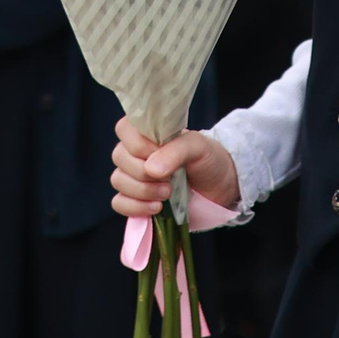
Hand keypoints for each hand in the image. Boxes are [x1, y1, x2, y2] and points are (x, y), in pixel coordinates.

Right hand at [110, 116, 240, 219]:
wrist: (220, 186)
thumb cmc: (208, 159)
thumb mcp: (198, 147)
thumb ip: (175, 151)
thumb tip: (150, 168)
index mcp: (147, 131)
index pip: (123, 129)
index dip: (139, 145)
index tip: (159, 153)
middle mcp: (135, 152)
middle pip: (119, 158)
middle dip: (144, 173)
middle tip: (169, 180)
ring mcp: (133, 176)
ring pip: (118, 181)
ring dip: (142, 191)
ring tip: (167, 194)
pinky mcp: (135, 199)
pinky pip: (119, 203)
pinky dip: (135, 207)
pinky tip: (157, 208)